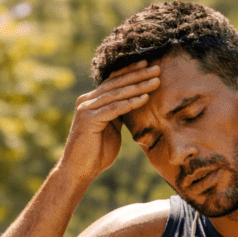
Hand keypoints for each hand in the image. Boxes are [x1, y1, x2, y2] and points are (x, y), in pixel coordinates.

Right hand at [59, 60, 159, 183]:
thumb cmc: (97, 152)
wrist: (80, 171)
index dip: (130, 72)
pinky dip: (130, 103)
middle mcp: (87, 101)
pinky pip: (114, 108)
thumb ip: (119, 114)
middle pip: (116, 83)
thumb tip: (135, 103)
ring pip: (116, 93)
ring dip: (138, 86)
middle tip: (157, 68)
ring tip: (155, 81)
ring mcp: (86, 109)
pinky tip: (145, 98)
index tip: (148, 65)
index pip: (113, 81)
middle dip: (138, 75)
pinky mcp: (88, 119)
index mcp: (92, 101)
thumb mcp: (112, 128)